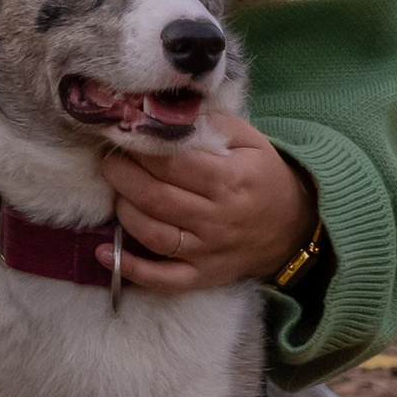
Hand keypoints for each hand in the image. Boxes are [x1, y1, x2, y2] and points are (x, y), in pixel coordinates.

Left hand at [97, 116, 312, 294]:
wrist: (293, 227)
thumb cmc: (263, 176)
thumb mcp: (249, 139)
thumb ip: (210, 124)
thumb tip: (167, 117)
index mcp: (227, 180)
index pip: (170, 165)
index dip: (138, 150)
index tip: (120, 137)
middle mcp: (215, 218)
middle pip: (155, 198)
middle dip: (121, 176)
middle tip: (107, 160)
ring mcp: (207, 251)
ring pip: (153, 235)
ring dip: (124, 212)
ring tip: (116, 192)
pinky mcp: (202, 276)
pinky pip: (163, 279)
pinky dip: (131, 269)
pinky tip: (103, 252)